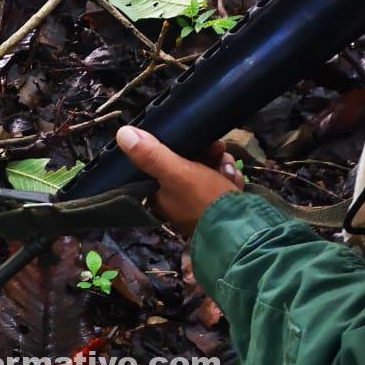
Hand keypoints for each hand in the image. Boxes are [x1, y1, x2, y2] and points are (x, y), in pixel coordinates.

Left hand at [115, 125, 243, 236]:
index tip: (193, 137)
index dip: (178, 146)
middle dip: (207, 154)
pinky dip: (229, 178)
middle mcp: (175, 200)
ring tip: (227, 170)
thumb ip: (151, 154)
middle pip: (188, 162)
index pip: (162, 160)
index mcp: (159, 195)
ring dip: (221, 165)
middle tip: (218, 150)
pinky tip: (234, 180)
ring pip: (208, 169)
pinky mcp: (217, 205)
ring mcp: (197, 203)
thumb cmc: (205, 201)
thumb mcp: (176, 174)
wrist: (241, 231)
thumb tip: (122, 134)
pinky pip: (221, 181)